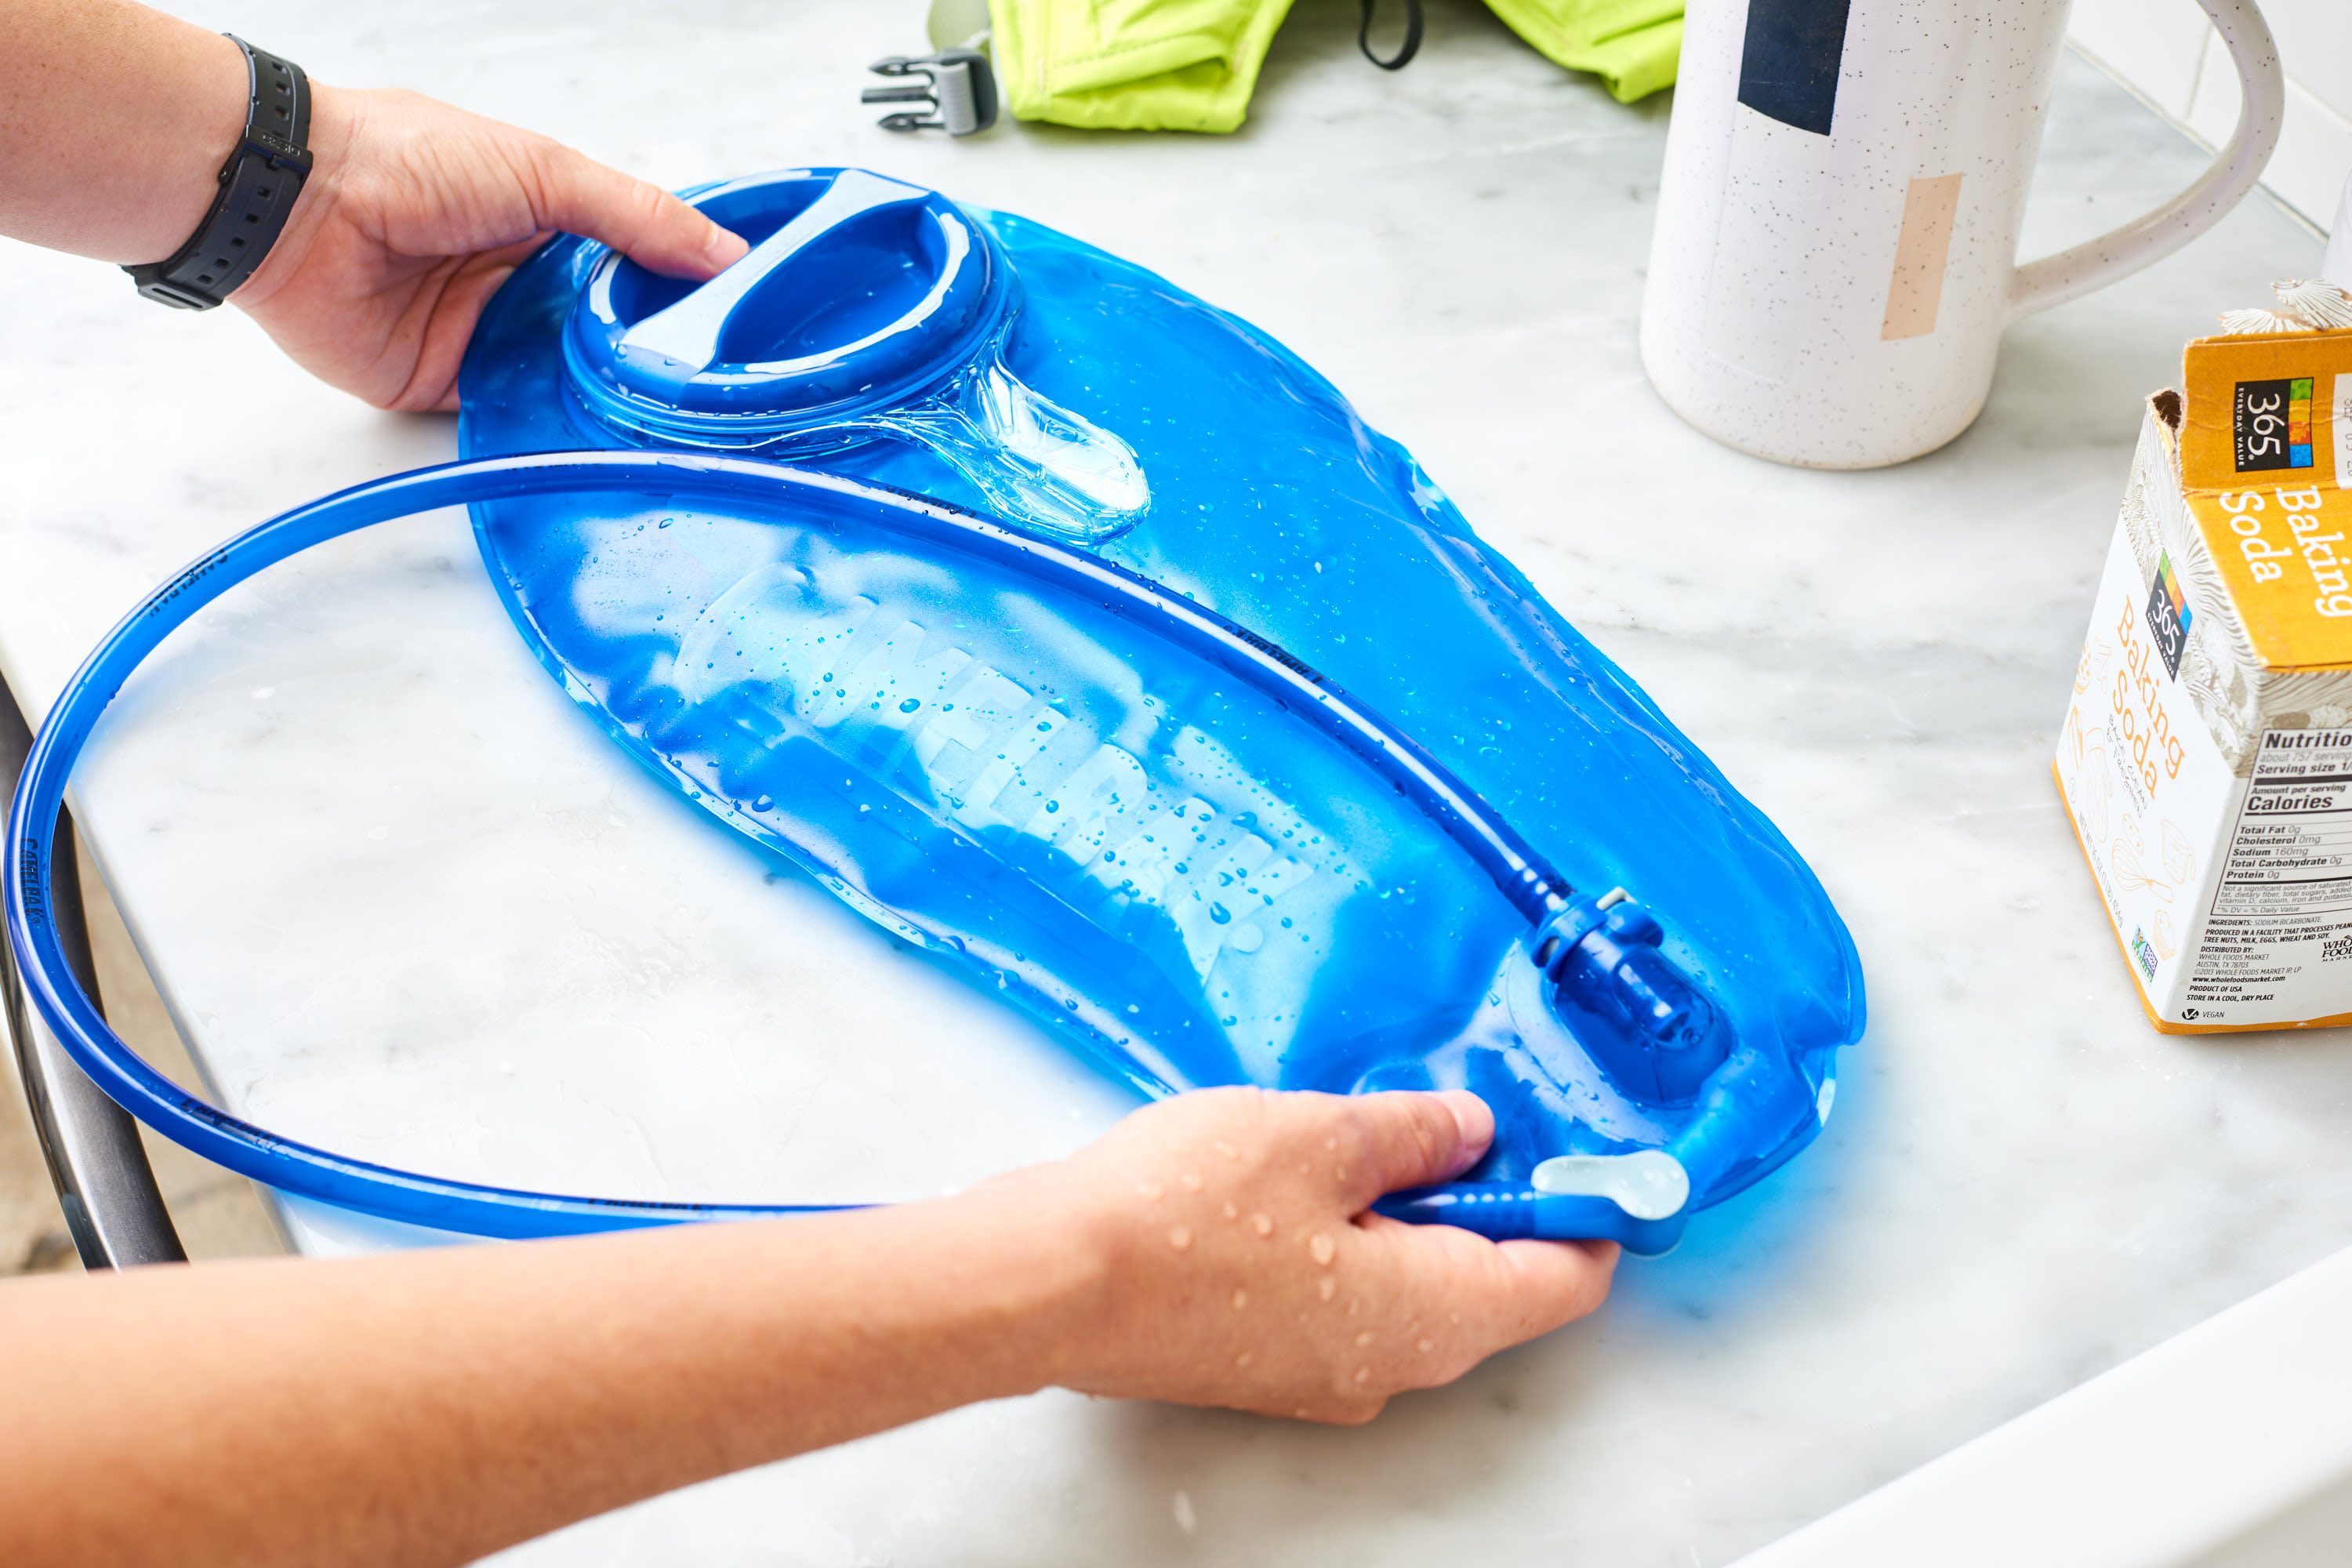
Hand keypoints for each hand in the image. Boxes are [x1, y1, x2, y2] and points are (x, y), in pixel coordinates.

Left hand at [233, 84, 748, 413]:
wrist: (296, 209)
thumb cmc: (404, 162)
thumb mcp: (544, 170)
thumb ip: (636, 215)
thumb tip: (723, 252)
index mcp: (550, 222)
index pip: (637, 265)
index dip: (684, 292)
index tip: (741, 321)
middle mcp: (523, 281)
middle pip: (610, 332)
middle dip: (653, 356)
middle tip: (716, 384)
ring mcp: (489, 335)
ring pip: (571, 379)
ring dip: (607, 396)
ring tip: (671, 420)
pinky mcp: (451, 385)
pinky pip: (515, 414)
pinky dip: (547, 425)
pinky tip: (596, 438)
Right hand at [987, 1087, 1616, 1423]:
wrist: (1049, 1284)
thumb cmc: (1183, 1214)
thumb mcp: (1323, 1136)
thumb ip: (1416, 1133)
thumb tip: (1472, 1134)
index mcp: (1435, 1314)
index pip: (1565, 1281)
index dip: (1588, 1210)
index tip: (1591, 1153)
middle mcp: (1394, 1364)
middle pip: (1492, 1287)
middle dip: (1491, 1201)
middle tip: (1461, 1118)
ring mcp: (1326, 1373)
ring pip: (1413, 1289)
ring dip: (1411, 1215)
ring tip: (1358, 1134)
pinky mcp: (1268, 1363)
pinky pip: (1347, 1299)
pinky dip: (1352, 1240)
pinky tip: (1300, 1178)